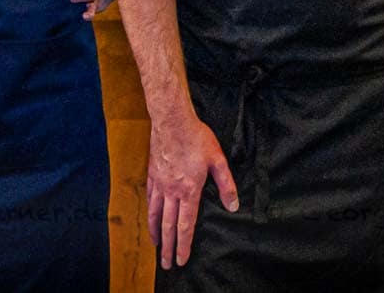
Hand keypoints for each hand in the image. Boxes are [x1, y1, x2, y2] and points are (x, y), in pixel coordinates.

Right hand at [147, 114, 237, 268]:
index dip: (184, 244)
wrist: (172, 120)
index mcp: (189, 190)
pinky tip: (151, 216)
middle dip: (168, 247)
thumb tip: (233, 206)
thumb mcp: (218, 159)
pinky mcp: (152, 174)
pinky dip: (150, 212)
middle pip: (169, 225)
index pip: (185, 225)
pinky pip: (150, 198)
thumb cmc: (196, 138)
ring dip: (156, 233)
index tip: (182, 259)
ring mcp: (160, 183)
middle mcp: (171, 191)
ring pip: (156, 214)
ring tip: (156, 246)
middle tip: (167, 264)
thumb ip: (226, 184)